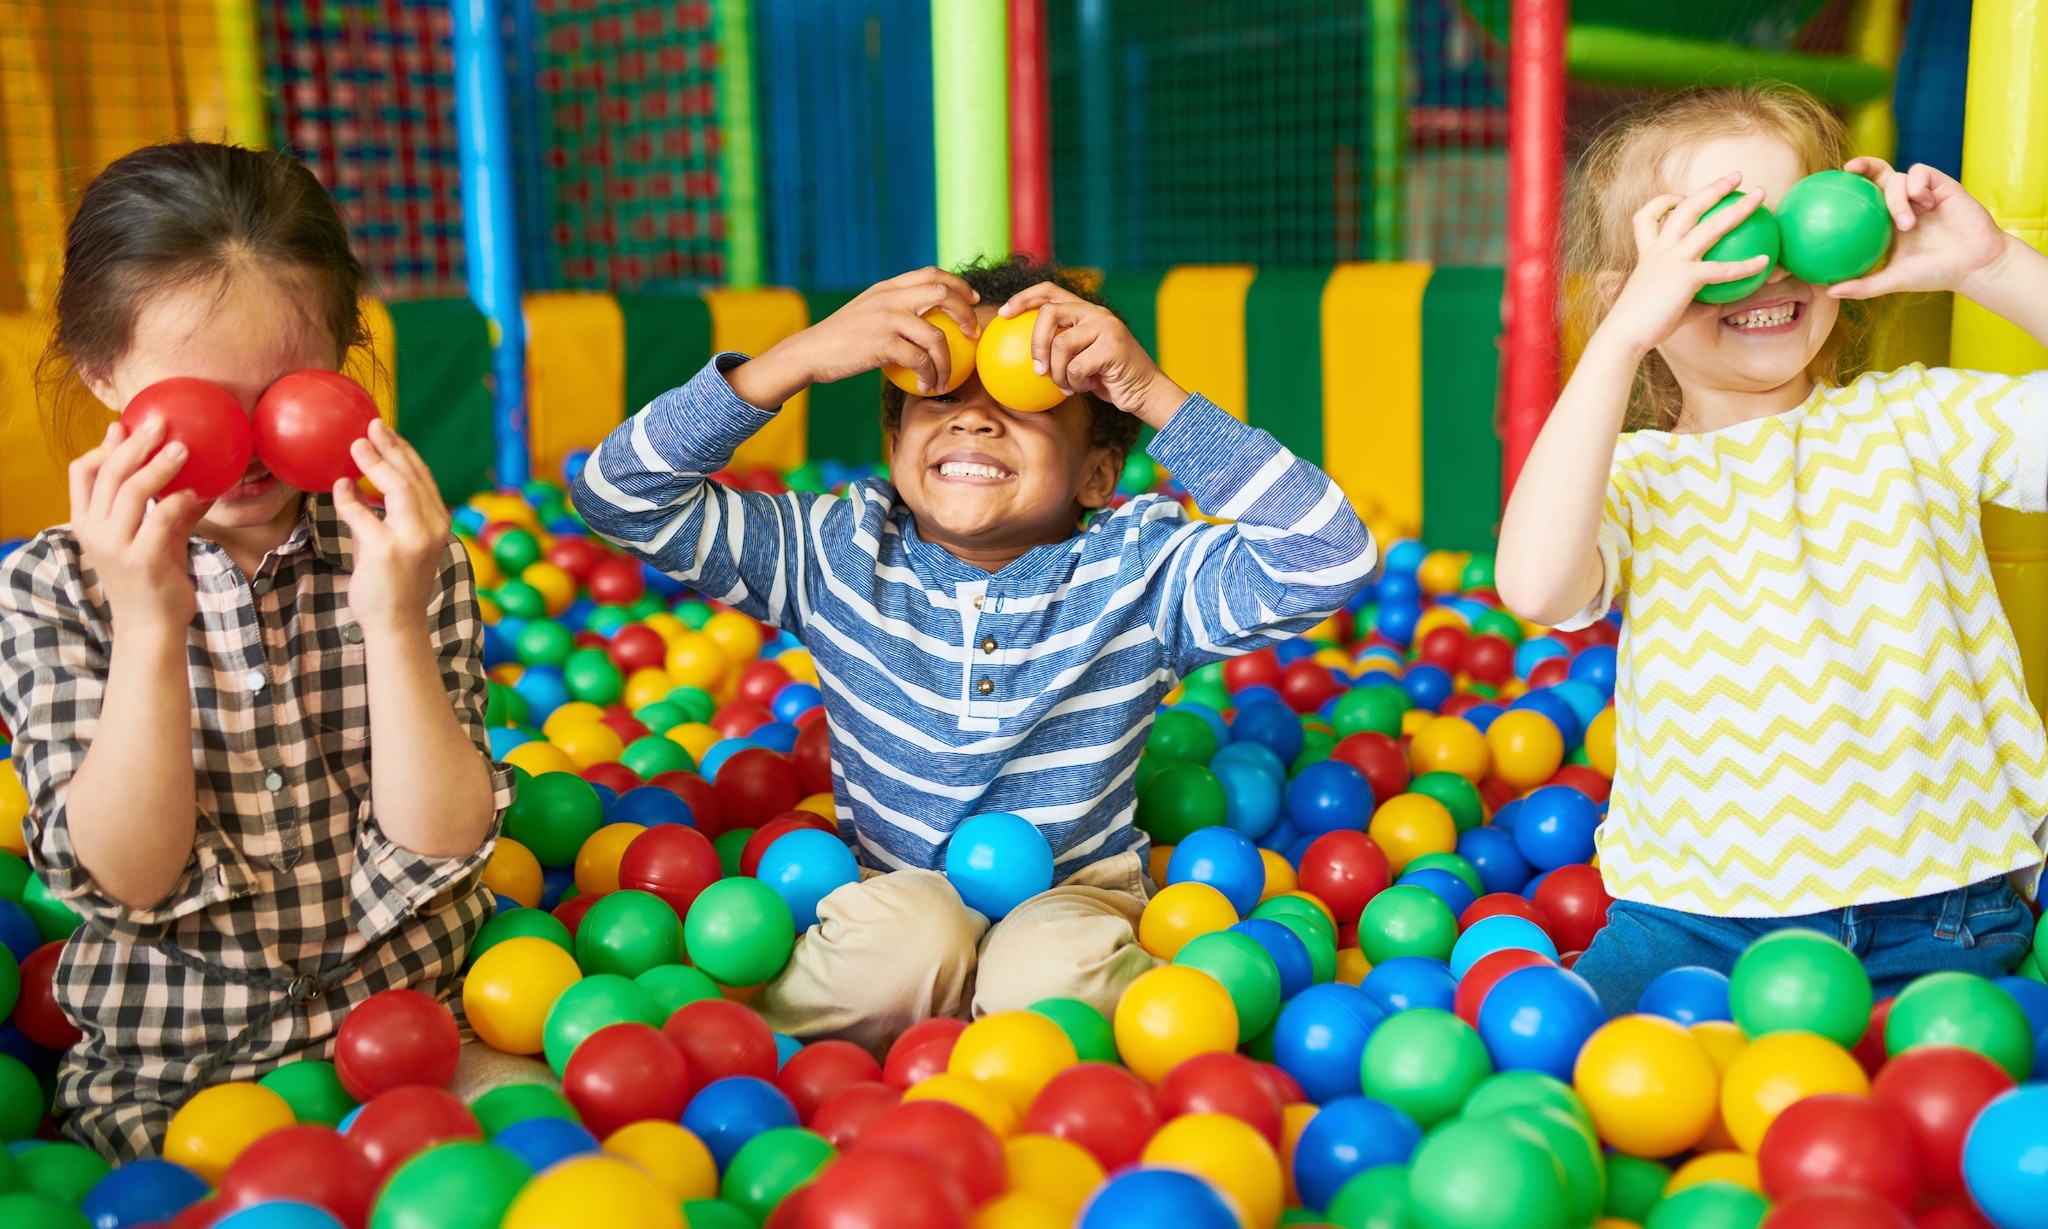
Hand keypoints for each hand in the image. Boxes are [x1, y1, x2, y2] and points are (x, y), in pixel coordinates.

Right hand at [69, 418, 203, 632]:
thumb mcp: (152, 536)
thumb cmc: (153, 578)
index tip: (127, 427)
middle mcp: (94, 532)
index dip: (103, 445)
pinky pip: (160, 519)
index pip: (81, 472)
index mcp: (87, 522)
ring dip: (159, 466)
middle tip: (160, 423)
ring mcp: (115, 547)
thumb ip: (161, 506)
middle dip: (134, 443)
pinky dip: (178, 501)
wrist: (151, 627)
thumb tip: (188, 474)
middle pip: (108, 473)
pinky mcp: (142, 561)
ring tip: (183, 449)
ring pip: (131, 491)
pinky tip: (197, 494)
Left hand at [333, 420, 449, 639]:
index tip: (387, 432)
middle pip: (412, 476)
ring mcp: (411, 539)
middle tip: (371, 425)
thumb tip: (354, 485)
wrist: (397, 624)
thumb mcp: (397, 542)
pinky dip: (348, 498)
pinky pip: (363, 514)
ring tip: (356, 445)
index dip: (405, 451)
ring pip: (396, 487)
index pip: (423, 478)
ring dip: (374, 462)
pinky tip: (338, 486)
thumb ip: (383, 514)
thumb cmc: (394, 583)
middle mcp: (432, 528)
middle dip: (391, 447)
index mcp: (439, 523)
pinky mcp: (386, 550)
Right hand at [734, 268, 981, 408]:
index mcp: (887, 287)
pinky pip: (920, 361)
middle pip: (942, 294)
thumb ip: (893, 308)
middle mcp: (890, 298)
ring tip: (946, 378)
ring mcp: (887, 320)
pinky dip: (929, 376)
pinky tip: (927, 386)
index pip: (931, 274)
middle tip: (972, 334)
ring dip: (947, 362)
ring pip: (936, 336)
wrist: (811, 351)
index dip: (958, 285)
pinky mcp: (883, 344)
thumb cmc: (840, 339)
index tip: (972, 300)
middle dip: (965, 314)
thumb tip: (925, 321)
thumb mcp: (867, 311)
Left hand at [998, 283, 1186, 426]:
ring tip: (1067, 385)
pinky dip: (1075, 383)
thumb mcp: (1078, 360)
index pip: (1049, 291)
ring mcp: (1106, 327)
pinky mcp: (1112, 346)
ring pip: (1061, 345)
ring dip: (1058, 373)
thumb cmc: (1108, 378)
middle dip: (1036, 344)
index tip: (1004, 314)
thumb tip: (1017, 353)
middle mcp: (1096, 313)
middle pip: (1049, 313)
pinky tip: (1086, 386)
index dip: (1023, 298)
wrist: (1145, 392)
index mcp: (1085, 311)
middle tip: (1037, 369)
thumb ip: (1059, 348)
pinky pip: (1076, 366)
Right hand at [1596, 174, 1773, 356]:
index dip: (1664, 201)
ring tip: (1761, 195)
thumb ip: (1693, 300)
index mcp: (1649, 253)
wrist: (1624, 335)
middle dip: (1713, 188)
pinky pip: (1721, 268)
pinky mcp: (1685, 277)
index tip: (1679, 197)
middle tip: (1737, 176)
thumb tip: (1716, 303)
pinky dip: (1745, 265)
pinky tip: (1765, 262)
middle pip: (1687, 207)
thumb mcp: (1667, 305)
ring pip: (1710, 225)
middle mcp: (1660, 249)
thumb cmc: (1643, 325)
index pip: (1648, 216)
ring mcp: (1673, 260)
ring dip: (1738, 207)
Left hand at [1829, 158, 2012, 299]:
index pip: (1864, 198)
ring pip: (1899, 178)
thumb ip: (1863, 285)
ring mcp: (1923, 194)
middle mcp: (1904, 203)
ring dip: (1898, 199)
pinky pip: (1922, 173)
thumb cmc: (1935, 273)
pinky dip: (1918, 185)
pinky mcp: (1942, 186)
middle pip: (1879, 175)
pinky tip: (1923, 201)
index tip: (1825, 186)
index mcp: (1888, 222)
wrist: (1975, 265)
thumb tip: (1829, 291)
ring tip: (1907, 224)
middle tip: (1850, 169)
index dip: (1847, 189)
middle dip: (1864, 164)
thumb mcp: (1893, 280)